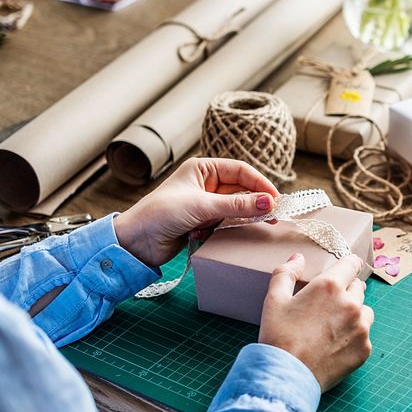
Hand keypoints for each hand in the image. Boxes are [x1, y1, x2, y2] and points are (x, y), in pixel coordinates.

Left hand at [114, 158, 279, 267]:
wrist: (135, 242)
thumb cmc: (161, 214)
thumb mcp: (202, 206)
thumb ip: (237, 205)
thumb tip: (269, 203)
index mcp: (202, 169)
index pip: (241, 171)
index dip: (260, 184)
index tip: (275, 199)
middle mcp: (206, 183)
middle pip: (241, 189)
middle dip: (256, 202)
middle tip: (274, 215)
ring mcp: (205, 203)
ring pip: (236, 207)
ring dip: (242, 216)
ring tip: (256, 225)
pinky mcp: (204, 221)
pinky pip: (227, 221)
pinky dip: (228, 227)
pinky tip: (220, 232)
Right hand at [259, 253, 373, 389]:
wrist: (286, 376)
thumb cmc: (278, 336)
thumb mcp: (274, 300)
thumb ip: (286, 273)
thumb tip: (298, 258)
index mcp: (330, 286)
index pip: (351, 264)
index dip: (347, 265)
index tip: (345, 269)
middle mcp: (351, 303)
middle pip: (358, 287)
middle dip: (346, 291)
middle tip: (329, 306)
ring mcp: (361, 327)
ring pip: (365, 311)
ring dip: (354, 314)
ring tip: (332, 327)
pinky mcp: (365, 348)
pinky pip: (364, 335)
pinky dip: (354, 337)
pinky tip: (335, 345)